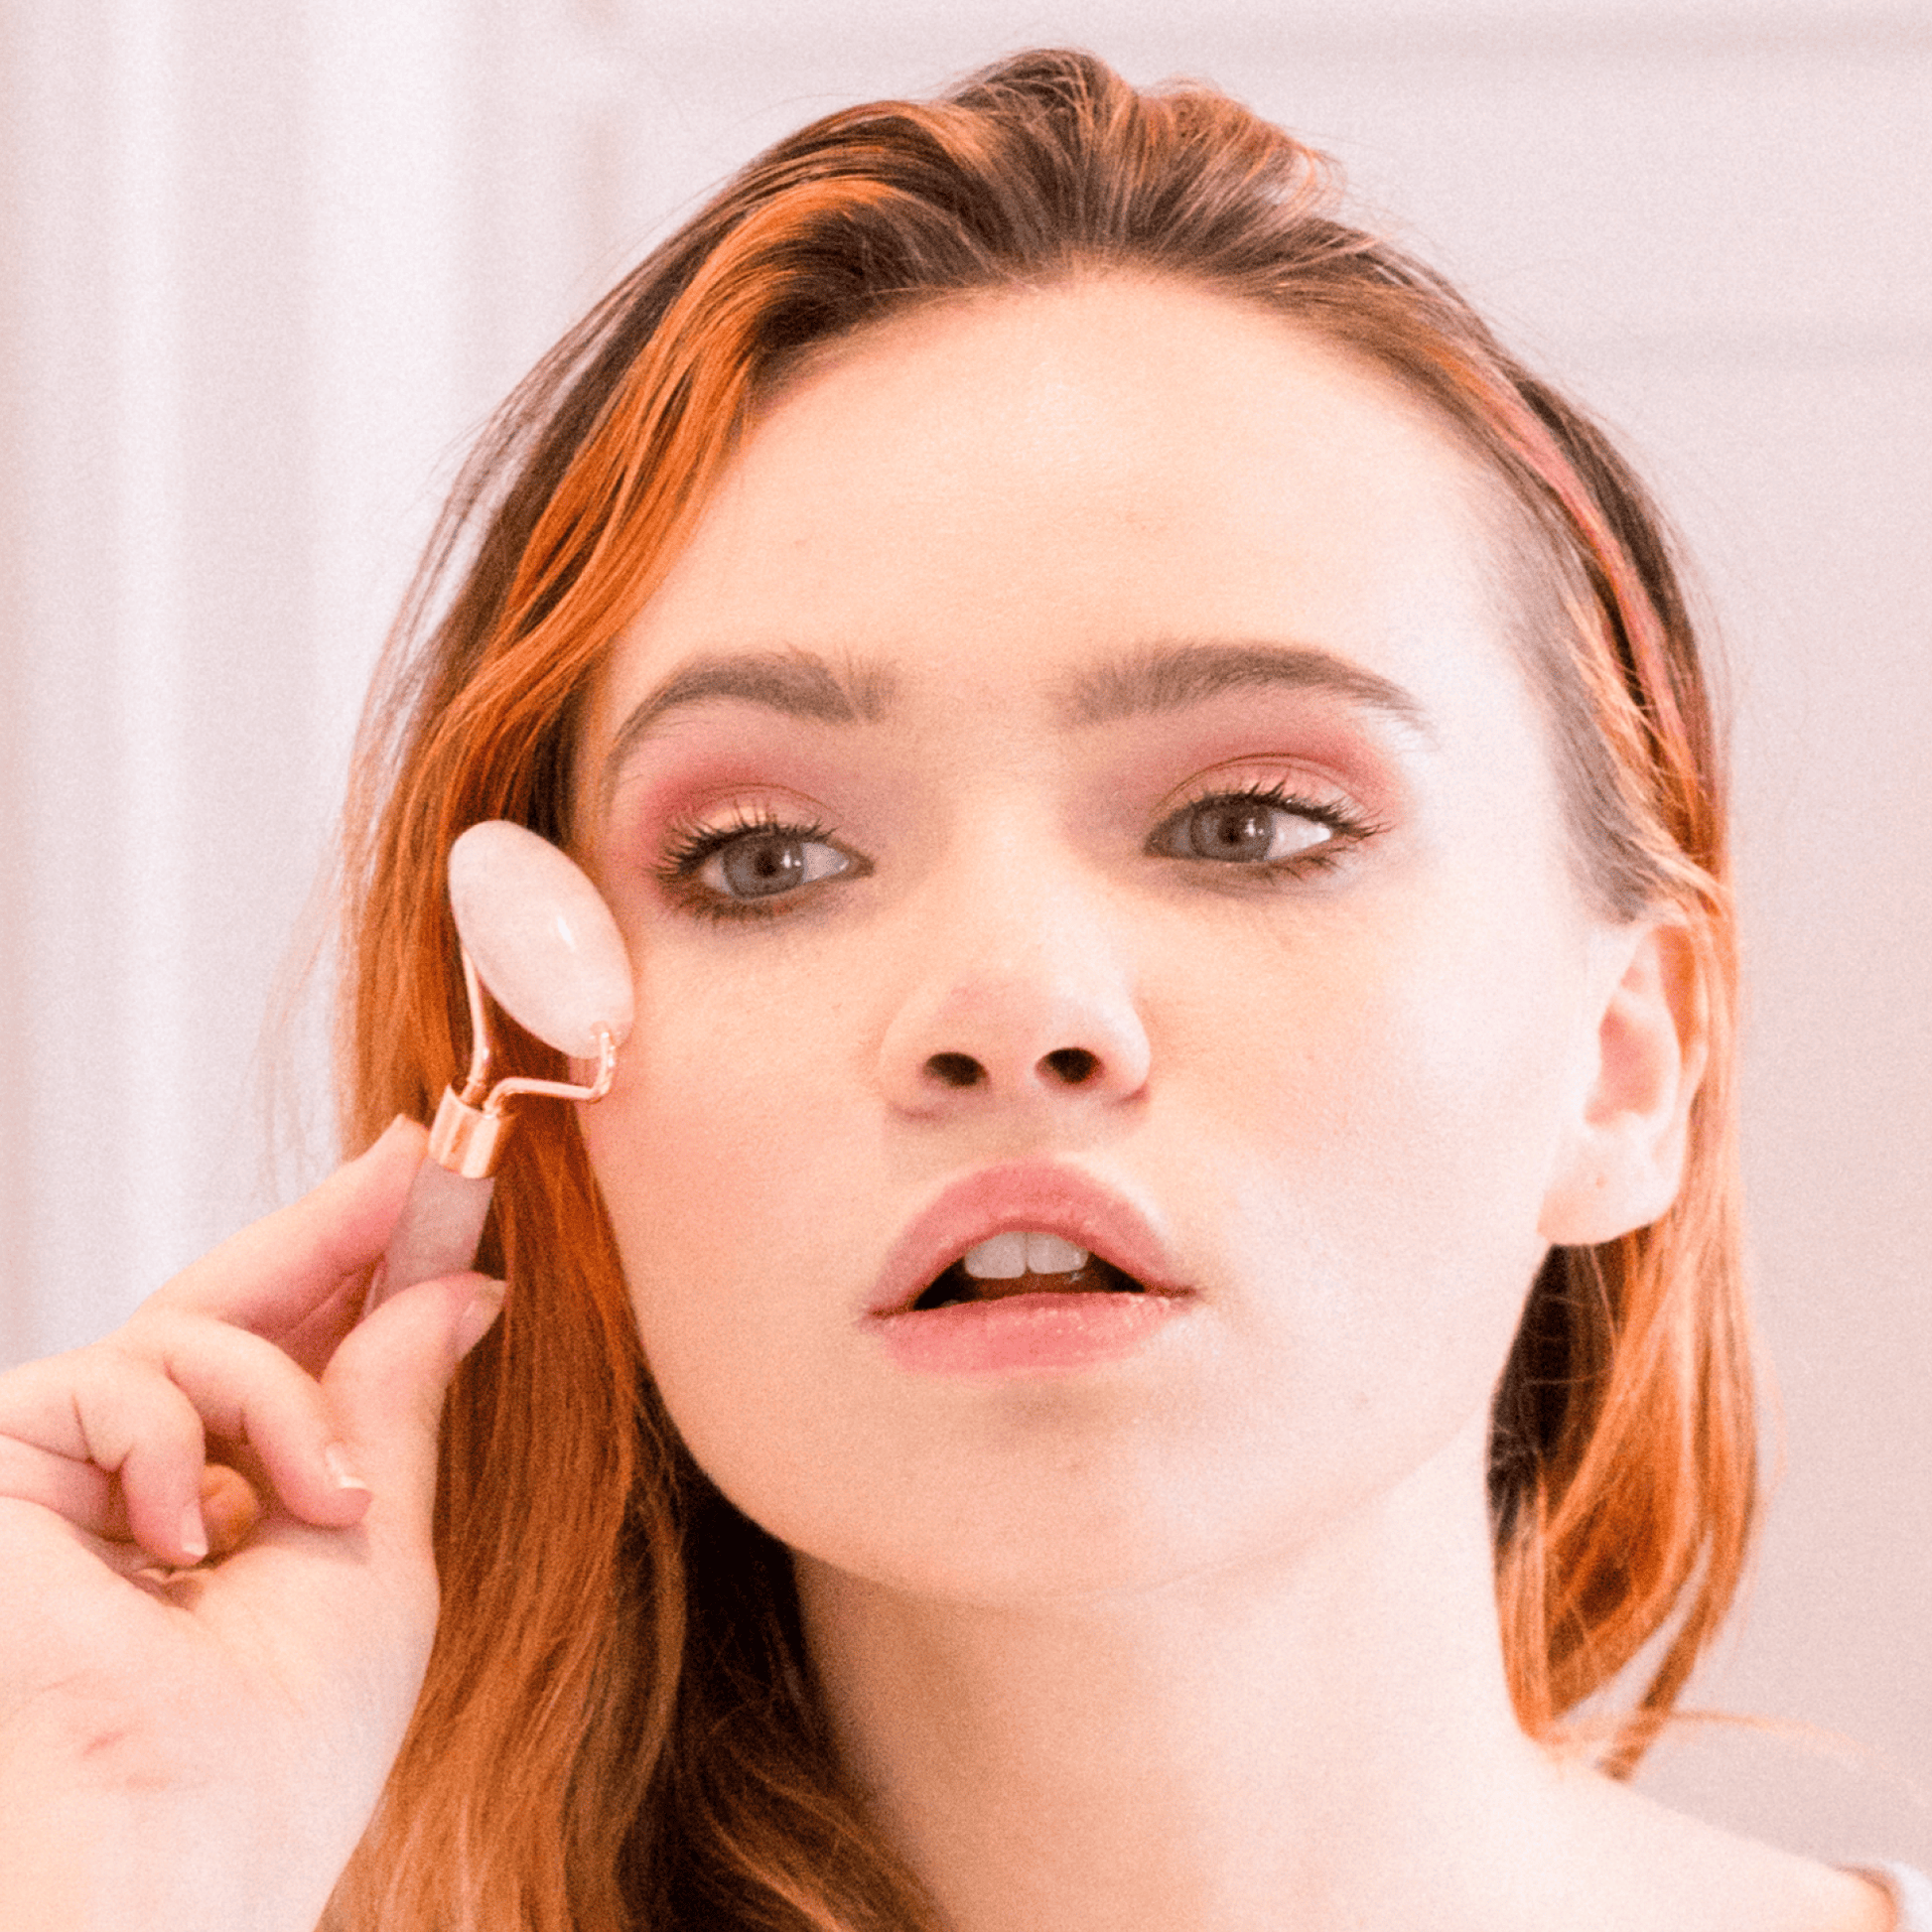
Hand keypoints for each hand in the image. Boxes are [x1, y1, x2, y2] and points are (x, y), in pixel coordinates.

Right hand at [0, 1119, 502, 1931]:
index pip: (284, 1358)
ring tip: (323, 1506)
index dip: (356, 1268)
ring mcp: (59, 1481)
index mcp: (229, 1514)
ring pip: (183, 1335)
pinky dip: (174, 1432)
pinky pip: (108, 1377)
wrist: (172, 1851)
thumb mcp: (376, 1551)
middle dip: (331, 1233)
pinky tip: (193, 1535)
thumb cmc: (278, 1745)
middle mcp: (140, 1489)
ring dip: (278, 1398)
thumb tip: (460, 1293)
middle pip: (225, 1312)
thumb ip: (392, 1410)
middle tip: (419, 1159)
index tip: (436, 1186)